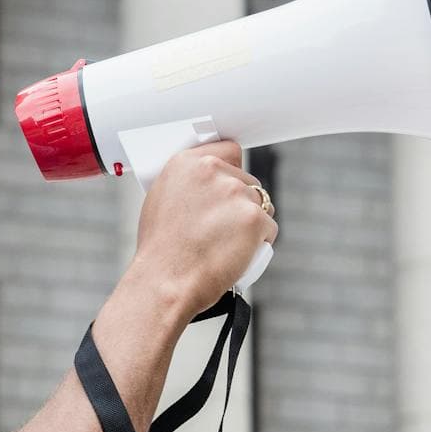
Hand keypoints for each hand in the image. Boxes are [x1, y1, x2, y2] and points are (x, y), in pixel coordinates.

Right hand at [127, 141, 277, 317]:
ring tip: (227, 243)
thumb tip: (207, 184)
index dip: (232, 170)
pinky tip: (238, 253)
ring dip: (252, 222)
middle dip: (241, 203)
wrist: (166, 281)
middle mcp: (212, 171)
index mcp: (187, 163)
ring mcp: (235, 193)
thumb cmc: (161, 251)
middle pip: (247, 180)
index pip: (229, 150)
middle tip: (222, 228)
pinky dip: (259, 243)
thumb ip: (188, 183)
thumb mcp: (161, 201)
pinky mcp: (254, 218)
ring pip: (261, 204)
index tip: (229, 184)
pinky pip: (269, 228)